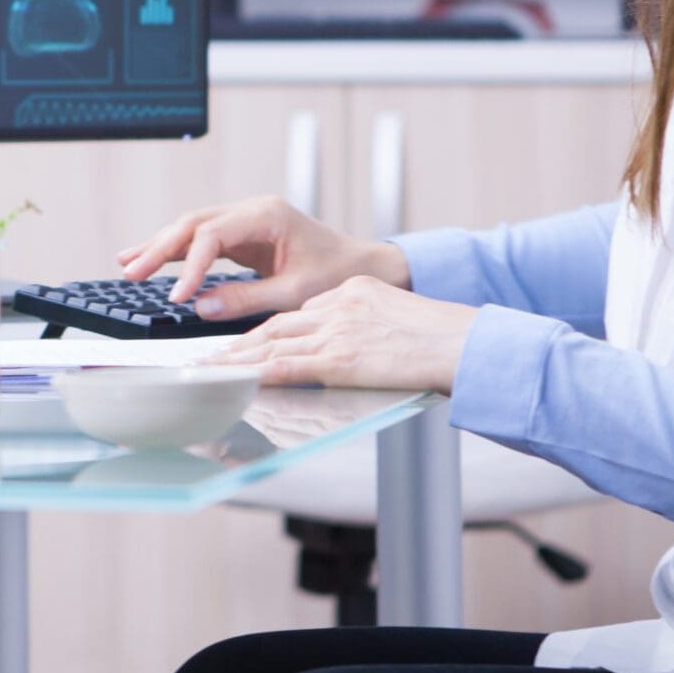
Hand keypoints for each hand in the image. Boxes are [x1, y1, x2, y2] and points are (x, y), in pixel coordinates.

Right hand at [116, 195, 403, 317]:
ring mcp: (247, 219)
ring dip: (160, 245)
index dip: (189, 266)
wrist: (362, 266)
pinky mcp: (244, 233)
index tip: (176, 296)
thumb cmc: (337, 276)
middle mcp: (253, 210)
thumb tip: (200, 305)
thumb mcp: (294, 294)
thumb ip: (246, 299)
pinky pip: (202, 237)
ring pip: (192, 226)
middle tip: (130, 271)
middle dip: (159, 247)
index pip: (212, 235)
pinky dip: (176, 250)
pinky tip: (150, 257)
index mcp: (267, 216)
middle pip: (193, 222)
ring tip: (127, 262)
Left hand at [212, 276, 478, 390]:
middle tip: (211, 356)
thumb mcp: (398, 315)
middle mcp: (338, 306)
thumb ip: (367, 324)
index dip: (269, 331)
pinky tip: (237, 381)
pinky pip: (287, 367)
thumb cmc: (443, 337)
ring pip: (273, 345)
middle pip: (276, 325)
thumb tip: (353, 347)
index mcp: (352, 291)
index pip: (300, 313)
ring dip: (236, 361)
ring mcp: (336, 332)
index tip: (249, 342)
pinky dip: (257, 374)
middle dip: (241, 343)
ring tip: (209, 372)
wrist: (464, 343)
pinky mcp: (339, 359)